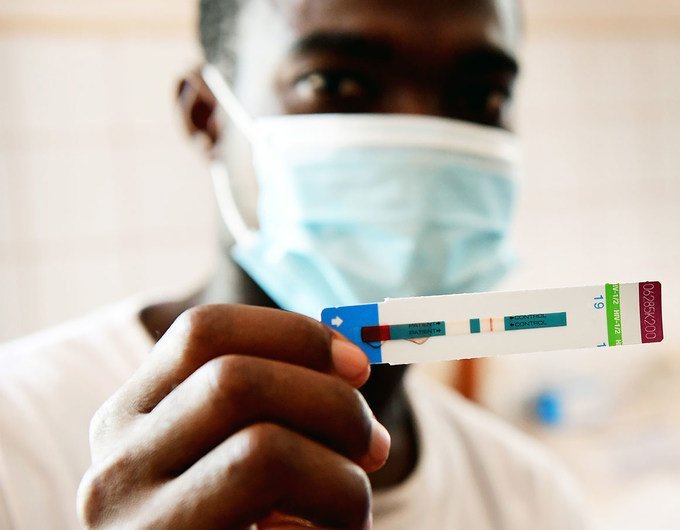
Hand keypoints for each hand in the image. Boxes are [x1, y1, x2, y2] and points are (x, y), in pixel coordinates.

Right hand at [77, 305, 390, 528]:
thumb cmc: (245, 527)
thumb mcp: (240, 456)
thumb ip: (279, 404)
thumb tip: (358, 361)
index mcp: (129, 422)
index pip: (203, 332)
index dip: (295, 335)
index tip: (359, 366)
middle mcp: (115, 472)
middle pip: (238, 380)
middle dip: (335, 405)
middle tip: (373, 449)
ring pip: (265, 450)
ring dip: (342, 481)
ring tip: (346, 517)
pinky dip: (332, 528)